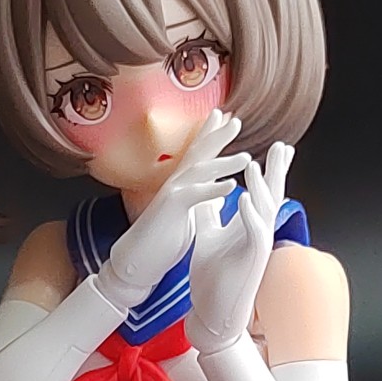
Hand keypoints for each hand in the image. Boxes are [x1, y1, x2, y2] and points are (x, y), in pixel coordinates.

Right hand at [98, 109, 247, 309]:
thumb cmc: (159, 241)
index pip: (197, 155)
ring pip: (199, 171)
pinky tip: (231, 186)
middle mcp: (175, 184)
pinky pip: (193, 196)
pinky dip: (213, 190)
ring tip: (246, 157)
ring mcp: (171, 195)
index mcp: (180, 186)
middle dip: (217, 135)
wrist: (135, 261)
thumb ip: (200, 203)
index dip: (211, 135)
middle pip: (198, 153)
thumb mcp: (185, 217)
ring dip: (223, 163)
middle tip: (236, 119)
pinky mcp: (170, 210)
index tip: (227, 119)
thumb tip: (216, 197)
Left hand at [186, 144, 292, 354]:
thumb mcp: (207, 237)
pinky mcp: (250, 261)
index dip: (267, 170)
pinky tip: (244, 201)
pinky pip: (253, 235)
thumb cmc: (211, 277)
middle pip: (270, 197)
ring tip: (255, 166)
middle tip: (283, 147)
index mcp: (247, 226)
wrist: (210, 311)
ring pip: (264, 213)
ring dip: (260, 190)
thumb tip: (209, 195)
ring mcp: (256, 247)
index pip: (261, 192)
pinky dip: (250, 217)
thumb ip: (210, 215)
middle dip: (276, 172)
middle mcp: (257, 233)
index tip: (277, 147)